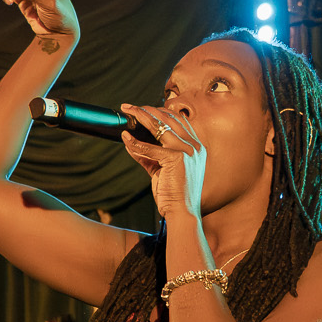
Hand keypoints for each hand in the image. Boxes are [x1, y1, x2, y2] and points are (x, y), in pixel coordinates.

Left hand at [116, 104, 207, 221]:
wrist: (182, 213)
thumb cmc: (172, 195)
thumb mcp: (160, 170)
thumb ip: (148, 155)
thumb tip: (130, 141)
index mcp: (196, 147)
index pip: (177, 120)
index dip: (159, 112)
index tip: (142, 109)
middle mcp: (195, 146)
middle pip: (168, 118)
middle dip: (147, 110)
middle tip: (129, 107)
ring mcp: (188, 151)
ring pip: (160, 126)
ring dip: (141, 116)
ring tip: (127, 112)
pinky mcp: (177, 158)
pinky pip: (150, 146)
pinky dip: (135, 142)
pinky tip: (125, 137)